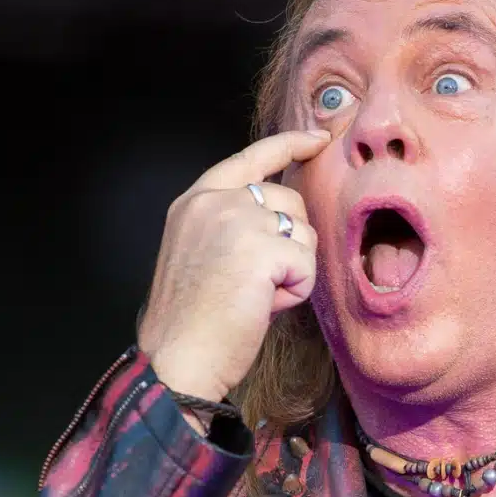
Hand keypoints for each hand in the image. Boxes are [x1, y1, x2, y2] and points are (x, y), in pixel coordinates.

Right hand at [137, 129, 330, 402]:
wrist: (178, 358)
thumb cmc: (193, 321)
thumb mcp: (202, 253)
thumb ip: (233, 224)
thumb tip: (282, 215)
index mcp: (195, 201)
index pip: (250, 158)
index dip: (289, 144)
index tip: (318, 138)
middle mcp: (214, 201)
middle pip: (289, 200)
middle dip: (290, 241)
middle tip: (257, 283)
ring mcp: (237, 221)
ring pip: (303, 233)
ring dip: (292, 269)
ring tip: (255, 296)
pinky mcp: (261, 249)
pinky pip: (307, 264)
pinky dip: (296, 291)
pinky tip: (264, 306)